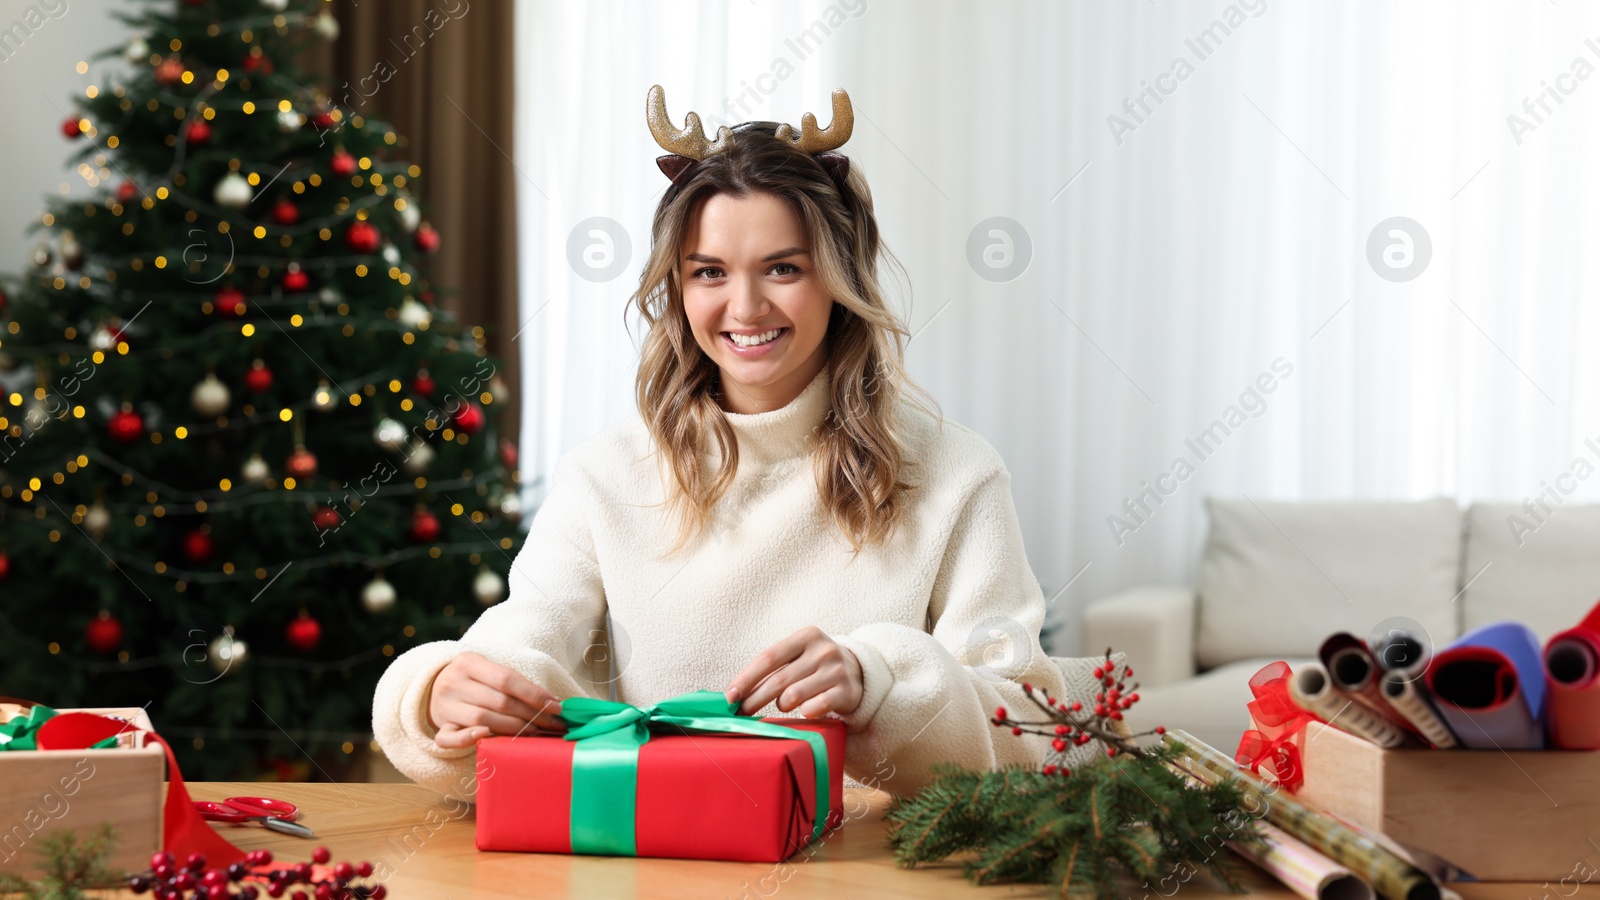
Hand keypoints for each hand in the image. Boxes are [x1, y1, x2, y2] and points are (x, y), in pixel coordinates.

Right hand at [427, 651, 565, 748]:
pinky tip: (487, 736)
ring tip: (534, 731)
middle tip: (552, 724)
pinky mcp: (439, 727)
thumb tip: (553, 702)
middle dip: (531, 714)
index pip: (506, 678)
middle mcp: (453, 682)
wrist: (434, 687)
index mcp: (468, 662)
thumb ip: (514, 682)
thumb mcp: (488, 670)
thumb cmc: (473, 680)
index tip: (556, 707)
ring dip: (513, 727)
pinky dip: (467, 739)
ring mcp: (444, 706)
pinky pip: (449, 738)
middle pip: (499, 701)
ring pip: (482, 719)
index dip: (534, 694)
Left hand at [725, 626, 862, 717]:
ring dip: (781, 705)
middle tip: (742, 712)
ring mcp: (836, 671)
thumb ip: (774, 668)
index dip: (746, 679)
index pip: (768, 658)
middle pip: (778, 680)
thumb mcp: (799, 656)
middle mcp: (823, 651)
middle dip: (755, 699)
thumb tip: (736, 692)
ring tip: (783, 705)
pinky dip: (804, 713)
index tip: (730, 696)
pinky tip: (804, 711)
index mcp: (806, 636)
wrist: (859, 673)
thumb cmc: (816, 667)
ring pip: (793, 696)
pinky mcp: (847, 692)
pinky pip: (814, 708)